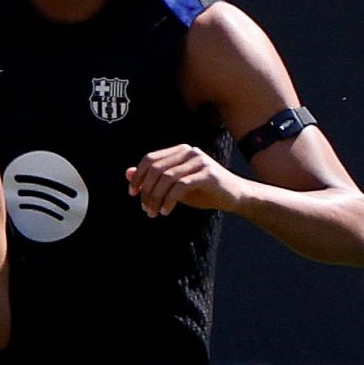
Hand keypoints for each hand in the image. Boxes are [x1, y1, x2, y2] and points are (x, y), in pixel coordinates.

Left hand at [126, 144, 242, 216]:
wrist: (235, 197)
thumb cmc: (204, 191)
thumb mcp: (175, 186)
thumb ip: (153, 179)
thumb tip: (127, 173)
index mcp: (180, 151)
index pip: (150, 159)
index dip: (138, 176)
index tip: (133, 194)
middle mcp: (189, 152)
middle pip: (156, 168)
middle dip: (146, 190)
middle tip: (145, 209)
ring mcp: (199, 161)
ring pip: (167, 178)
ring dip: (156, 198)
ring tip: (153, 213)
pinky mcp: (207, 174)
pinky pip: (181, 187)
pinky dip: (169, 200)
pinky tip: (166, 211)